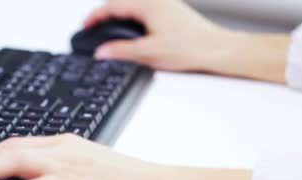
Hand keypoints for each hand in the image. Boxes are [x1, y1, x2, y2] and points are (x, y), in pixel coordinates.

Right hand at [85, 0, 225, 71]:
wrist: (216, 49)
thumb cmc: (191, 47)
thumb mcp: (149, 52)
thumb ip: (122, 51)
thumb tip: (102, 52)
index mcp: (148, 4)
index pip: (112, 6)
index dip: (95, 16)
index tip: (85, 25)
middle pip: (122, 2)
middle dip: (105, 14)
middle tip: (93, 27)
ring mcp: (165, 3)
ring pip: (133, 5)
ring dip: (118, 15)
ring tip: (108, 29)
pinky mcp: (171, 11)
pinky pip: (144, 9)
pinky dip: (132, 17)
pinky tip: (132, 31)